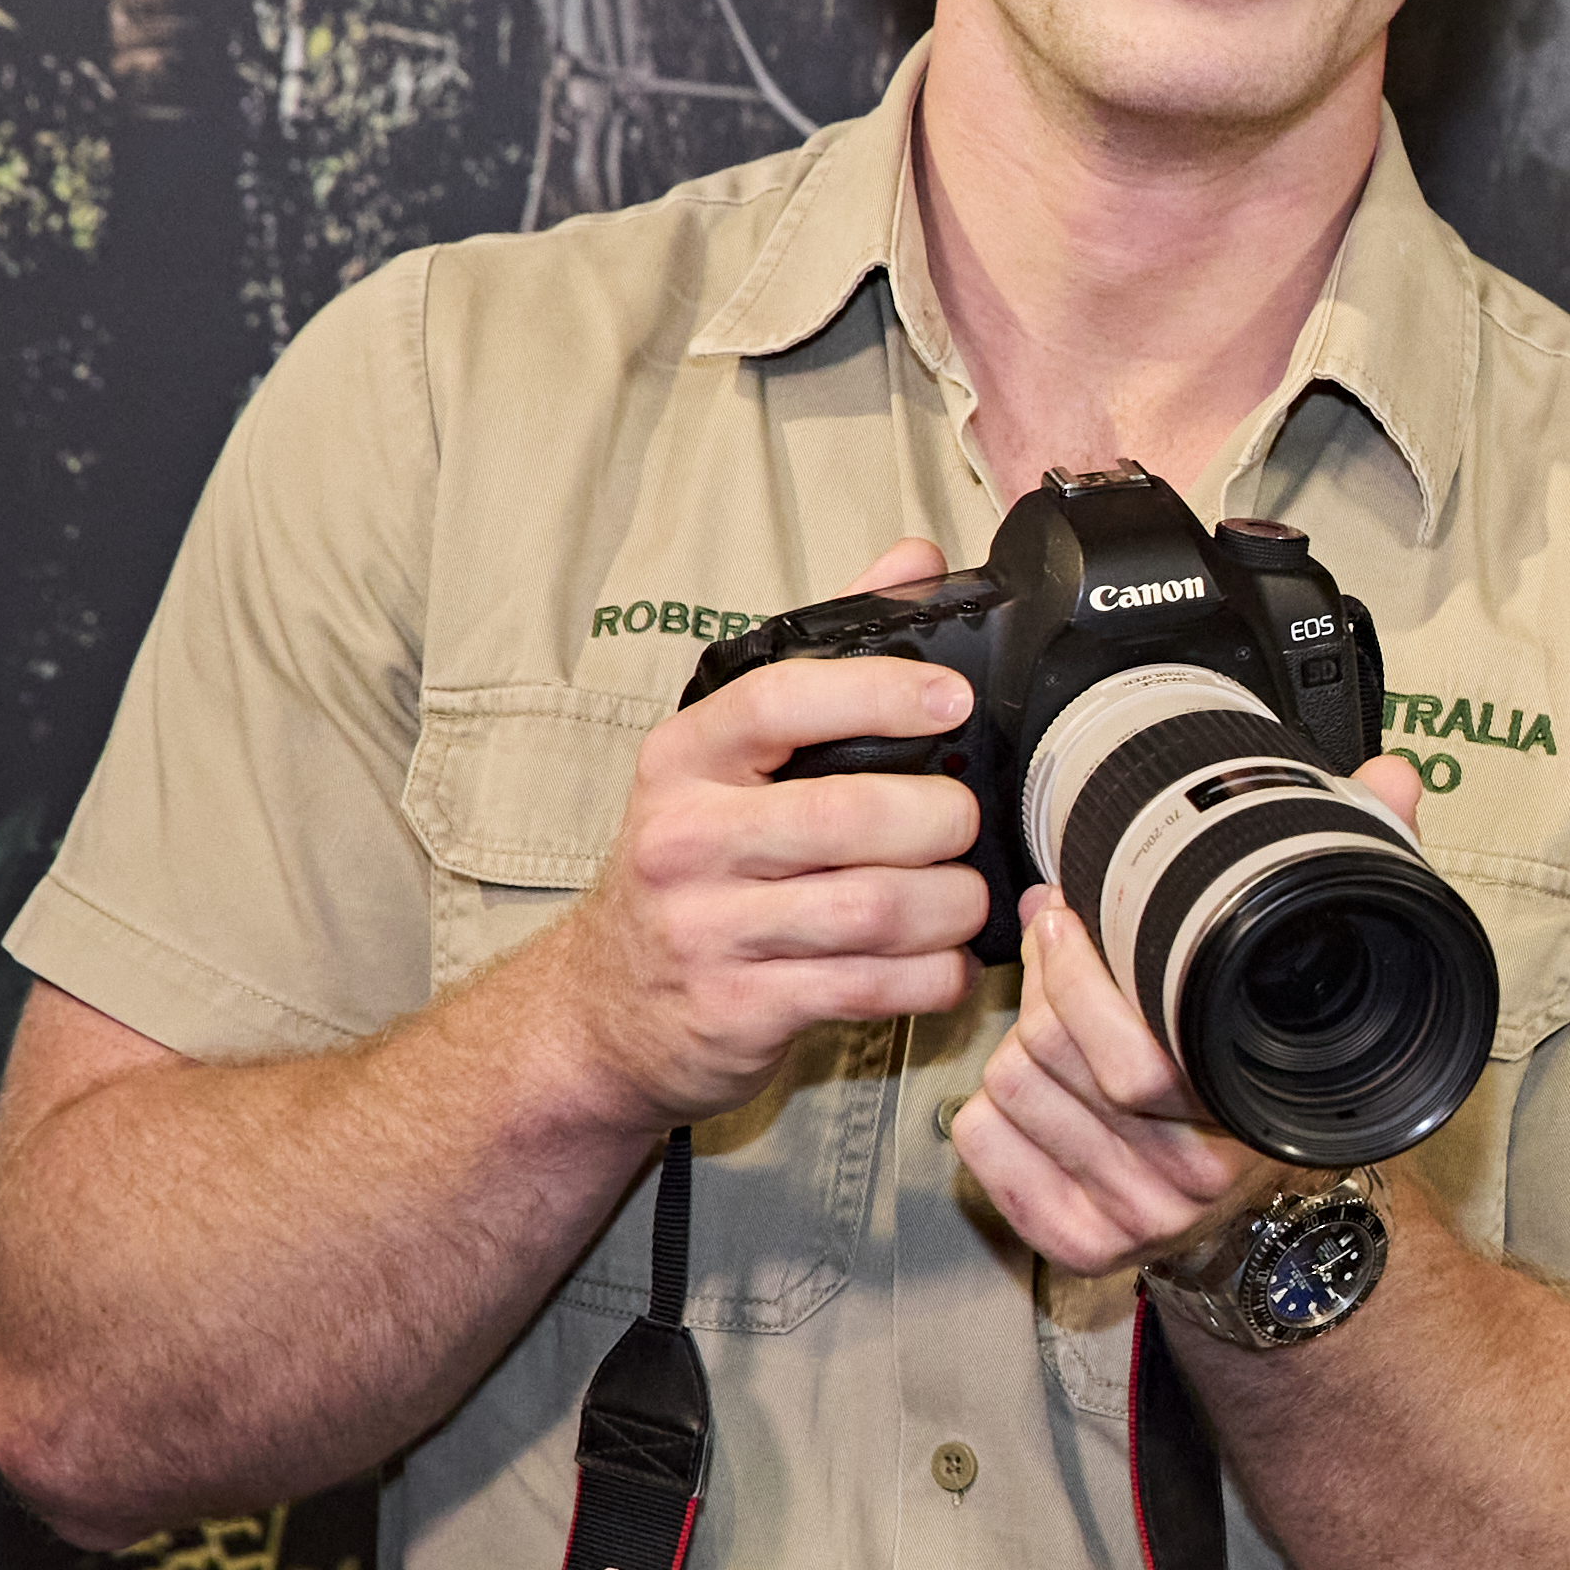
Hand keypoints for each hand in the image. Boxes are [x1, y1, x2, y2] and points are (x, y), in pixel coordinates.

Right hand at [542, 533, 989, 1124]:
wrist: (602, 1007)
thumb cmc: (693, 865)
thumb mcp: (727, 761)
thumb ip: (827, 658)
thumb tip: (916, 559)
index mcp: (684, 759)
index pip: (778, 702)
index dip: (878, 693)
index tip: (953, 699)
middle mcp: (685, 840)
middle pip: (850, 816)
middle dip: (940, 821)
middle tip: (965, 823)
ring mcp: (707, 931)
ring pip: (873, 909)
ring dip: (949, 905)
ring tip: (967, 898)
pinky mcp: (738, 1010)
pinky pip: (867, 987)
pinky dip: (930, 976)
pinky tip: (941, 962)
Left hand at [951, 754, 1434, 1278]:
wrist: (1270, 1217)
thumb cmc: (1275, 1081)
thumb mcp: (1325, 982)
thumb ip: (1357, 870)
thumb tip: (1392, 778)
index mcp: (1245, 1120)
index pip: (1131, 1064)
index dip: (1079, 975)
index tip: (1065, 913)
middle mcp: (1187, 1185)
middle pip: (1052, 1059)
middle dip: (1041, 983)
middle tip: (1051, 942)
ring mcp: (1128, 1221)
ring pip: (1010, 1090)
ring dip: (1015, 1038)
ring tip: (1050, 1016)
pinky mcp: (1074, 1245)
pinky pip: (982, 1144)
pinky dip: (986, 1108)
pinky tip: (1028, 1089)